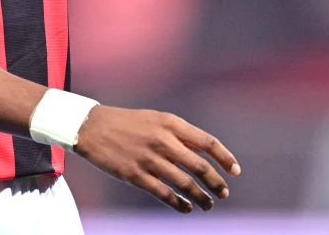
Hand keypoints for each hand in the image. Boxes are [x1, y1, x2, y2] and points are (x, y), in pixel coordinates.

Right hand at [74, 106, 240, 213]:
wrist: (92, 127)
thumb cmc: (128, 123)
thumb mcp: (156, 120)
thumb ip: (179, 134)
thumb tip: (204, 154)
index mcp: (171, 123)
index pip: (207, 142)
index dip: (225, 158)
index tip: (235, 171)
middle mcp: (163, 141)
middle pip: (199, 166)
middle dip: (216, 182)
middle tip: (223, 193)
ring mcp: (149, 159)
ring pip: (184, 184)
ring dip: (200, 197)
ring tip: (208, 205)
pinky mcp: (135, 176)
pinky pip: (164, 194)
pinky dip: (179, 204)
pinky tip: (186, 208)